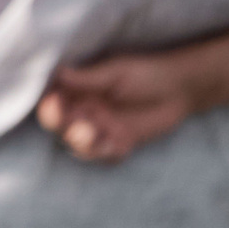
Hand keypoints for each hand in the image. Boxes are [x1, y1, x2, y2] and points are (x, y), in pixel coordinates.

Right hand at [36, 52, 201, 163]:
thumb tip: (57, 72)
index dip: (49, 105)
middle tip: (76, 121)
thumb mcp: (116, 71)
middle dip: (62, 127)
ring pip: (80, 146)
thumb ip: (88, 78)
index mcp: (79, 92)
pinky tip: (116, 146)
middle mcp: (86, 112)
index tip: (54, 101)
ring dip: (82, 143)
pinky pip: (107, 156)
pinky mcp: (121, 143)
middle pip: (61, 127)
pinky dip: (107, 154)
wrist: (179, 87)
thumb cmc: (145, 72)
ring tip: (91, 133)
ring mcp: (103, 130)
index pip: (53, 102)